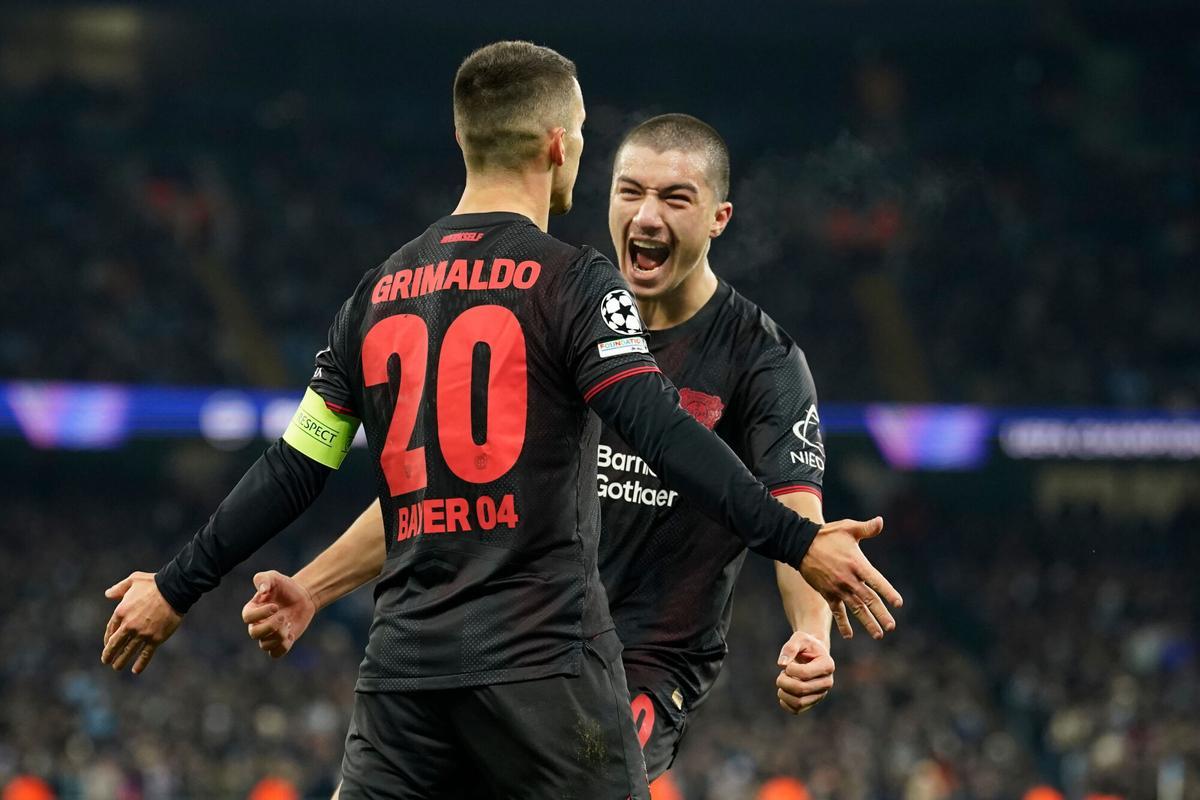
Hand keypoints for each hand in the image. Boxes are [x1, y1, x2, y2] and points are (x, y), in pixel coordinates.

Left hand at [101, 571, 182, 673]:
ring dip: (121, 661)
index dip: (107, 639)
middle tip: (106, 661)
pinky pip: (146, 654)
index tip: (107, 645)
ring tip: (116, 667)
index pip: (110, 630)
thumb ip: (119, 588)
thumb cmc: (154, 583)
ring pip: (128, 651)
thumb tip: (108, 594)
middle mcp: (129, 625)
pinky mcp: (155, 638)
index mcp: (121, 612)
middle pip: (115, 644)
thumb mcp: (133, 580)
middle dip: (109, 654)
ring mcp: (142, 633)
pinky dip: (141, 663)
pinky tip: (136, 671)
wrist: (174, 590)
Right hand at [240, 570, 315, 657]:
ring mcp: (268, 635)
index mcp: (252, 610)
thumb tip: (262, 591)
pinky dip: (283, 646)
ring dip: (278, 636)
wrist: (302, 597)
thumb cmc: (284, 587)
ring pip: (265, 645)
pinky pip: (276, 654)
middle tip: (284, 617)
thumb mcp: (273, 577)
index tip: (275, 606)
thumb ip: (264, 579)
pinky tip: (291, 634)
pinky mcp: (280, 642)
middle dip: (270, 626)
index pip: (247, 617)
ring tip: (288, 624)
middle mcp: (257, 624)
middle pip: (254, 634)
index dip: (261, 614)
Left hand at [775, 631, 834, 713]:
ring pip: (798, 703)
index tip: (788, 664)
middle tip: (781, 674)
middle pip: (801, 689)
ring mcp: (820, 694)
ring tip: (783, 682)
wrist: (812, 655)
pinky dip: (784, 703)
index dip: (790, 669)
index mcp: (827, 665)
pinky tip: (783, 691)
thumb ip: (790, 647)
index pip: (805, 673)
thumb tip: (782, 664)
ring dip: (783, 692)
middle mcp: (827, 682)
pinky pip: (796, 710)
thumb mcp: (799, 638)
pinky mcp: (812, 702)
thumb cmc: (806, 645)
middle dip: (783, 681)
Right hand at [799, 516, 902, 639]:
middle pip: (868, 600)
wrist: (801, 545)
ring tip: (878, 634)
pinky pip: (837, 612)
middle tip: (891, 627)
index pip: (877, 581)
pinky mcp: (827, 594)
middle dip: (881, 614)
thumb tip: (881, 521)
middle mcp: (849, 579)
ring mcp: (838, 588)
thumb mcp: (848, 528)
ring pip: (855, 609)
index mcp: (857, 564)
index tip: (898, 604)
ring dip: (867, 622)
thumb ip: (867, 528)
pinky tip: (849, 635)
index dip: (888, 592)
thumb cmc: (828, 535)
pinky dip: (843, 623)